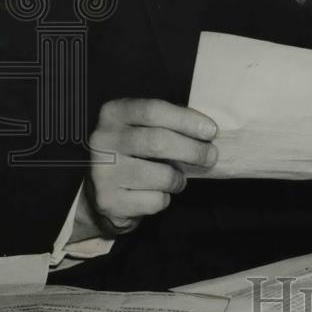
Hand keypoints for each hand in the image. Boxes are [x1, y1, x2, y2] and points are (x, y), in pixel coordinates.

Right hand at [84, 98, 217, 236]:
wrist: (100, 191)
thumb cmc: (133, 153)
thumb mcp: (142, 128)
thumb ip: (168, 124)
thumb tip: (206, 131)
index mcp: (113, 114)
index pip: (153, 111)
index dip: (186, 120)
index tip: (211, 131)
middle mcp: (102, 140)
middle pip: (158, 142)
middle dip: (193, 150)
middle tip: (211, 156)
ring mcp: (102, 172)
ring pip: (161, 175)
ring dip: (179, 179)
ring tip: (177, 179)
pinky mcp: (109, 201)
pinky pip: (155, 200)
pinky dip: (165, 198)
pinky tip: (156, 193)